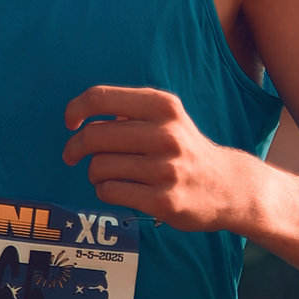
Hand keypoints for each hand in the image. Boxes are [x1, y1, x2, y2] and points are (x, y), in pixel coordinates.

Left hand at [64, 85, 265, 231]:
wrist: (228, 186)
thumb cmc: (186, 150)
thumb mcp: (168, 118)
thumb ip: (129, 110)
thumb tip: (83, 116)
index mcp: (164, 107)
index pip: (101, 97)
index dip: (75, 109)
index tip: (70, 123)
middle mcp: (166, 135)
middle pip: (94, 135)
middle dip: (76, 147)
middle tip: (73, 155)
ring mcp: (165, 169)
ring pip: (99, 167)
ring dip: (95, 173)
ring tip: (110, 175)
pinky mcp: (163, 200)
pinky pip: (110, 192)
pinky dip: (106, 192)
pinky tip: (121, 190)